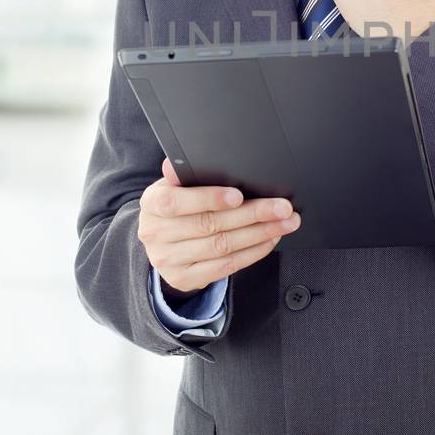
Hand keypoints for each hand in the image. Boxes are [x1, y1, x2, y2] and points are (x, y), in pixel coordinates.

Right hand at [137, 157, 300, 293]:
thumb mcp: (175, 186)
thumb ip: (185, 174)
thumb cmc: (176, 207)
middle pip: (209, 224)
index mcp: (151, 204)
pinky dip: (253, 252)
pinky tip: (269, 239)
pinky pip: (226, 266)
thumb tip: (192, 156)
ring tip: (284, 223)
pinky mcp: (184, 278)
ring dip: (259, 234)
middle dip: (252, 214)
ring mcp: (169, 260)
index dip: (209, 198)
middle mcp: (156, 234)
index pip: (177, 202)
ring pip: (222, 247)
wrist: (162, 243)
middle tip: (281, 207)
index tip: (238, 196)